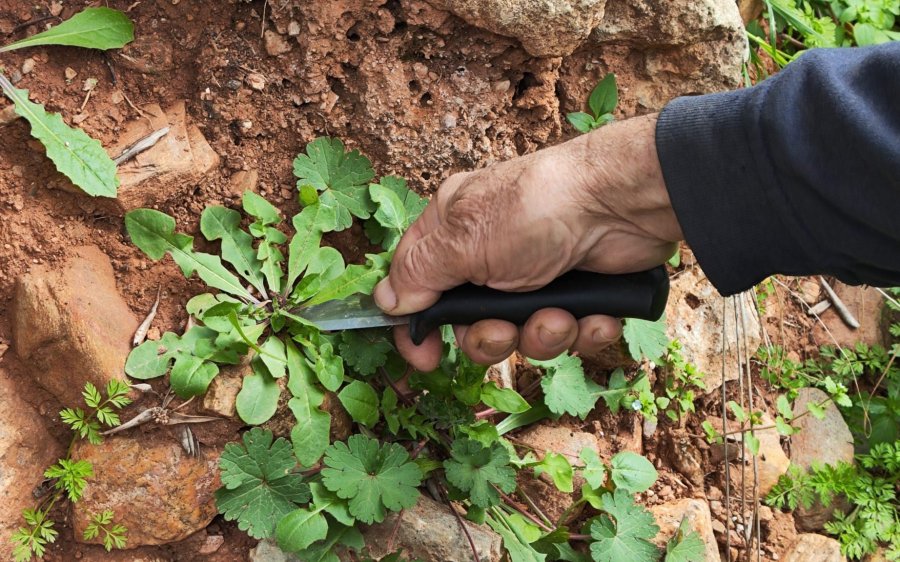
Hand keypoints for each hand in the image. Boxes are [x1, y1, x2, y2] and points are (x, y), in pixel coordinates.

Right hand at [373, 113, 682, 370]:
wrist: (621, 202)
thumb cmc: (535, 208)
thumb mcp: (462, 240)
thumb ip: (418, 274)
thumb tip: (385, 302)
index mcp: (454, 234)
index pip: (419, 289)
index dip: (418, 329)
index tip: (426, 360)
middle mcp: (492, 257)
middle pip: (473, 326)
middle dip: (491, 338)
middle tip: (504, 328)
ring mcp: (539, 276)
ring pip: (524, 337)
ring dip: (542, 335)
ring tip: (559, 314)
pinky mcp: (580, 293)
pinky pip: (571, 334)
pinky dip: (583, 330)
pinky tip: (595, 313)